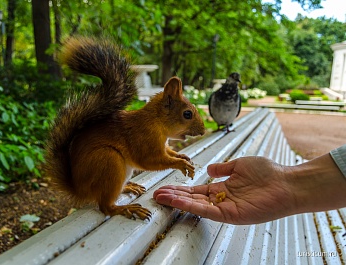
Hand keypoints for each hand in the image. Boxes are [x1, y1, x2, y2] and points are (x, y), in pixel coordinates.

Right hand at [154, 157, 297, 224]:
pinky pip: (207, 211)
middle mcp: (221, 199)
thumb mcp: (240, 164)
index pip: (196, 190)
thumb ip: (223, 168)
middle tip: (156, 194)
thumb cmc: (268, 173)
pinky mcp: (230, 215)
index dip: (180, 189)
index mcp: (222, 187)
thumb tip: (208, 169)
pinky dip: (191, 207)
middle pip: (192, 199)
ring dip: (178, 202)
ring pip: (196, 206)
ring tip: (161, 197)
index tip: (165, 187)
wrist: (286, 182)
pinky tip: (178, 202)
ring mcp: (225, 208)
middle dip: (173, 196)